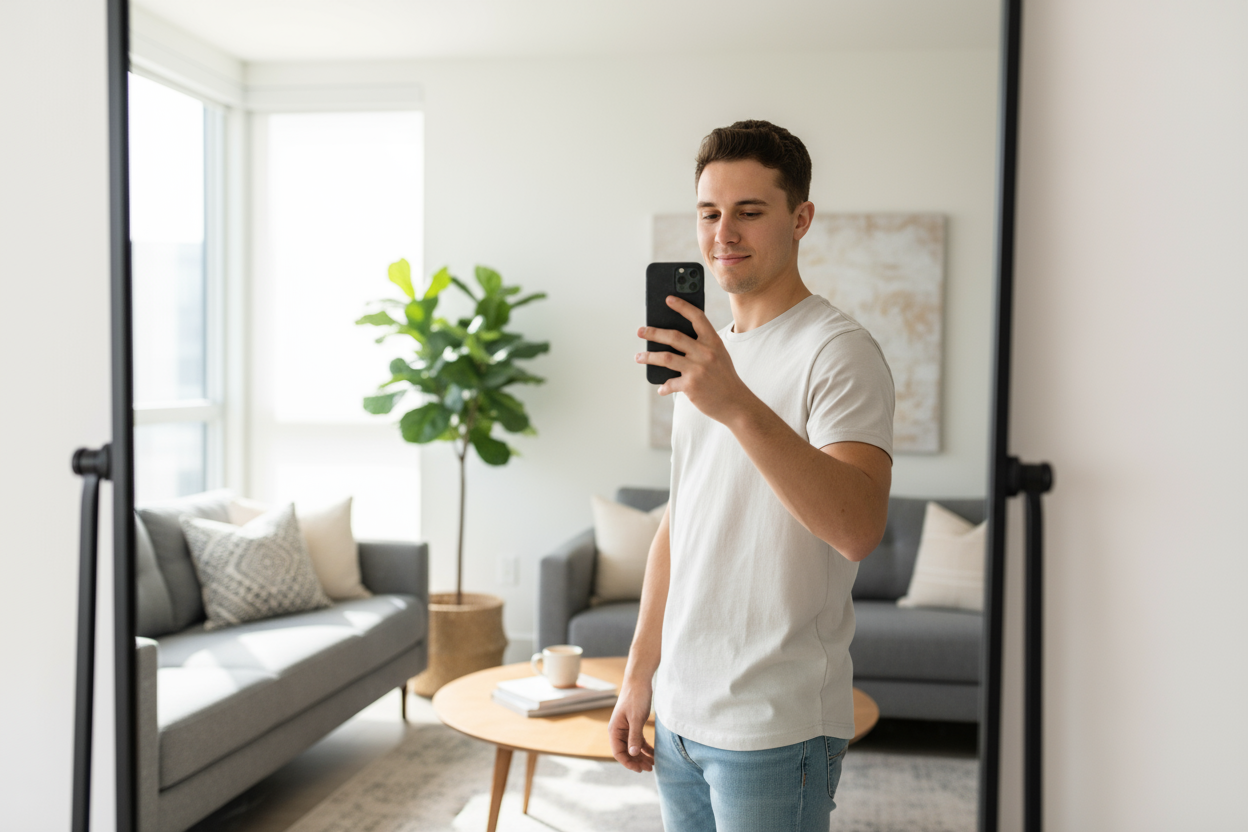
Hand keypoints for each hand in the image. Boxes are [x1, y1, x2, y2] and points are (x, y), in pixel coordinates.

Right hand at [608, 680, 654, 772]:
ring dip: (642, 756)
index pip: (618, 753)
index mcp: (614, 730)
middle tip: (650, 768)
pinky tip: (654, 754)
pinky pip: (639, 740)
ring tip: (653, 764)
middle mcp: (619, 731)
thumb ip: (634, 736)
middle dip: (637, 761)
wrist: (639, 680)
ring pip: (633, 747)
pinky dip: (646, 748)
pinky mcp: (634, 724)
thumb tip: (632, 754)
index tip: (639, 769)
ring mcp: (626, 728)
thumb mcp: (636, 718)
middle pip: (626, 752)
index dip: (628, 763)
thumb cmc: (636, 697)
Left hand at [636, 295, 751, 424]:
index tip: (668, 299)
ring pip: (665, 357)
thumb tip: (673, 341)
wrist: (736, 403)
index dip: (682, 306)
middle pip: (674, 336)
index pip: (697, 317)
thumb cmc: (724, 378)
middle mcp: (706, 353)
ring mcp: (698, 369)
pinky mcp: (691, 386)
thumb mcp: (719, 356)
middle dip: (653, 332)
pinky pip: (670, 383)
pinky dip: (664, 386)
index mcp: (713, 342)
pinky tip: (661, 388)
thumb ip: (702, 346)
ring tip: (638, 357)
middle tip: (640, 331)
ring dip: (648, 357)